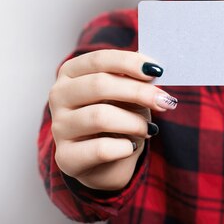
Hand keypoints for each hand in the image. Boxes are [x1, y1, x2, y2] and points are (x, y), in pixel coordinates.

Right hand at [48, 49, 176, 190]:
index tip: (156, 71)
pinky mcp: (66, 157)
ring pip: (99, 117)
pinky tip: (130, 147)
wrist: (106, 163)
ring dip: (134, 122)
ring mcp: (59, 126)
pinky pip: (100, 149)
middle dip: (138, 92)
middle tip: (164, 101)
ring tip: (149, 129)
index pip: (99, 60)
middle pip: (99, 85)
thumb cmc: (118, 119)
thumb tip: (153, 70)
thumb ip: (135, 79)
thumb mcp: (127, 94)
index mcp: (71, 72)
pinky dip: (123, 147)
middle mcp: (59, 95)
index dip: (129, 63)